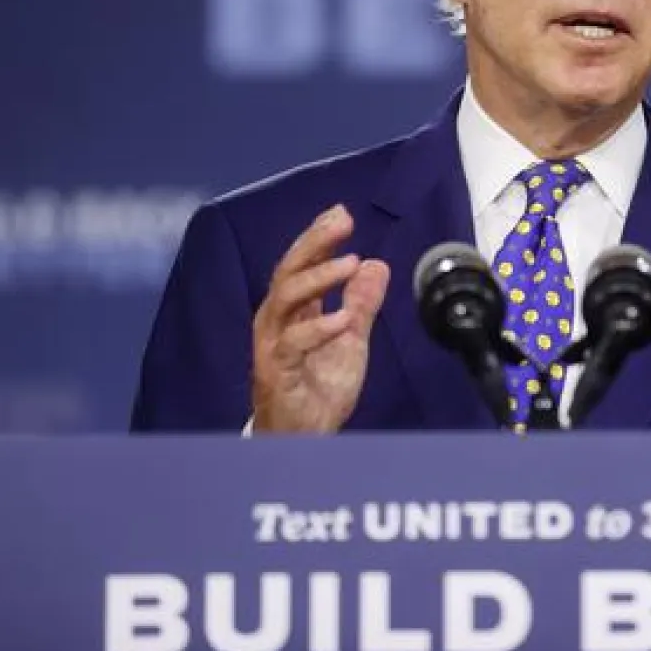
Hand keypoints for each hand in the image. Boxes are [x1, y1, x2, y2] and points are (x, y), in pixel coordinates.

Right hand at [251, 204, 388, 432]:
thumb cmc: (318, 389)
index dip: (319, 237)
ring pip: (285, 299)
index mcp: (293, 311)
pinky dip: (318, 328)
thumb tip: (377, 265)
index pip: (302, 264)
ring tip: (349, 262)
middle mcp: (277, 321)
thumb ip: (361, 304)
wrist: (304, 438)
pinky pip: (293, 344)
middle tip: (342, 222)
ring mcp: (273, 344)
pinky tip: (342, 319)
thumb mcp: (351, 341)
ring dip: (318, 277)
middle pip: (289, 270)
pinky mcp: (276, 371)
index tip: (341, 212)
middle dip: (314, 242)